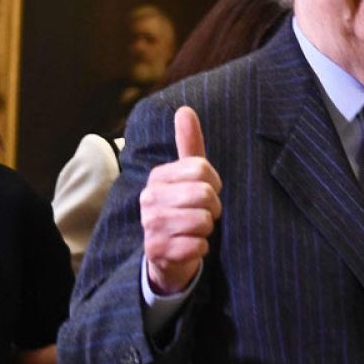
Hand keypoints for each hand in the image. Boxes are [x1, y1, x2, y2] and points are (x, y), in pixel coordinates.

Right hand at [142, 106, 221, 294]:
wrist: (167, 254)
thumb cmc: (183, 209)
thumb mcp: (188, 176)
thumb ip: (189, 144)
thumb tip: (185, 109)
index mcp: (158, 176)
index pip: (202, 169)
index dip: (214, 185)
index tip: (205, 194)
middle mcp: (149, 198)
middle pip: (205, 194)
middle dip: (213, 208)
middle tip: (202, 214)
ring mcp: (150, 225)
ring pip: (203, 221)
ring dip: (206, 230)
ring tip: (192, 230)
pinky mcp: (157, 250)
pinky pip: (198, 245)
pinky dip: (200, 249)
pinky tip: (187, 246)